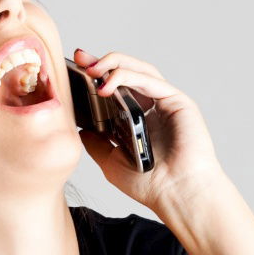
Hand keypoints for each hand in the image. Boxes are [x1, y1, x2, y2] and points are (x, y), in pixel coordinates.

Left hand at [72, 47, 224, 210]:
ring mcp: (166, 103)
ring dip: (114, 64)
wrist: (176, 195)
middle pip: (127, 73)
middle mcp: (153, 108)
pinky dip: (128, 76)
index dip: (97, 76)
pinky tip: (108, 83)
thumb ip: (97, 143)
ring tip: (92, 69)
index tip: (75, 68)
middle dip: (102, 62)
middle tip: (80, 59)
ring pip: (139, 70)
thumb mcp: (111, 162)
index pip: (116, 89)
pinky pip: (150, 80)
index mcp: (139, 120)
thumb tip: (81, 127)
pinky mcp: (178, 101)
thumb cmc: (151, 185)